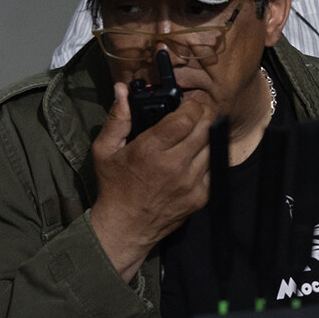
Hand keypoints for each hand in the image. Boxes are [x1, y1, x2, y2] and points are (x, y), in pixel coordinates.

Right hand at [87, 82, 217, 279]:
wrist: (126, 227)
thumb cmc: (114, 187)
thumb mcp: (105, 150)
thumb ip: (118, 119)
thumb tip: (122, 90)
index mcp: (150, 151)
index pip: (186, 119)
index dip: (191, 106)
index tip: (187, 103)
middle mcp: (174, 166)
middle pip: (206, 128)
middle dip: (203, 115)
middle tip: (195, 114)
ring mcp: (191, 183)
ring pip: (213, 146)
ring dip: (207, 136)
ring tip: (194, 135)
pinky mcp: (201, 196)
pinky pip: (213, 168)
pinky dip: (206, 158)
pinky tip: (193, 158)